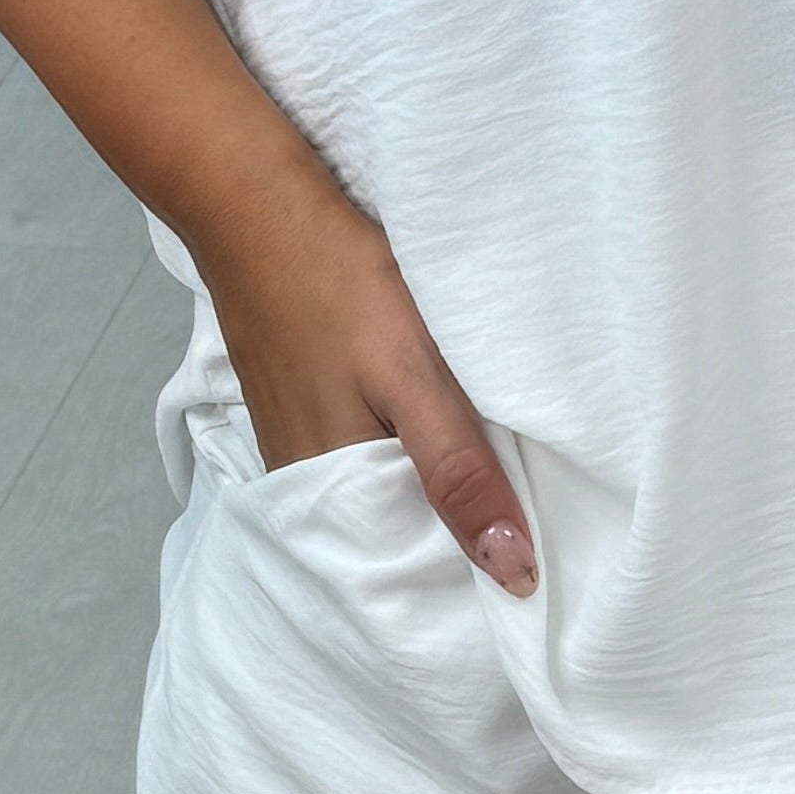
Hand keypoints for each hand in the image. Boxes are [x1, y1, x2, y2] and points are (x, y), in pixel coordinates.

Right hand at [204, 143, 538, 593]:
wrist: (258, 210)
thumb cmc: (339, 286)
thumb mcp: (414, 379)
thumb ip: (459, 473)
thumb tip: (513, 575)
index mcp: (333, 500)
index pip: (413, 577)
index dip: (474, 583)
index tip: (536, 583)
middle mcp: (306, 493)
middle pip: (398, 544)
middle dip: (457, 546)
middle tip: (536, 538)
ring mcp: (296, 453)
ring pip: (382, 502)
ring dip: (433, 502)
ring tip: (501, 495)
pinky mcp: (299, 417)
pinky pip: (362, 464)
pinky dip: (404, 461)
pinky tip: (440, 442)